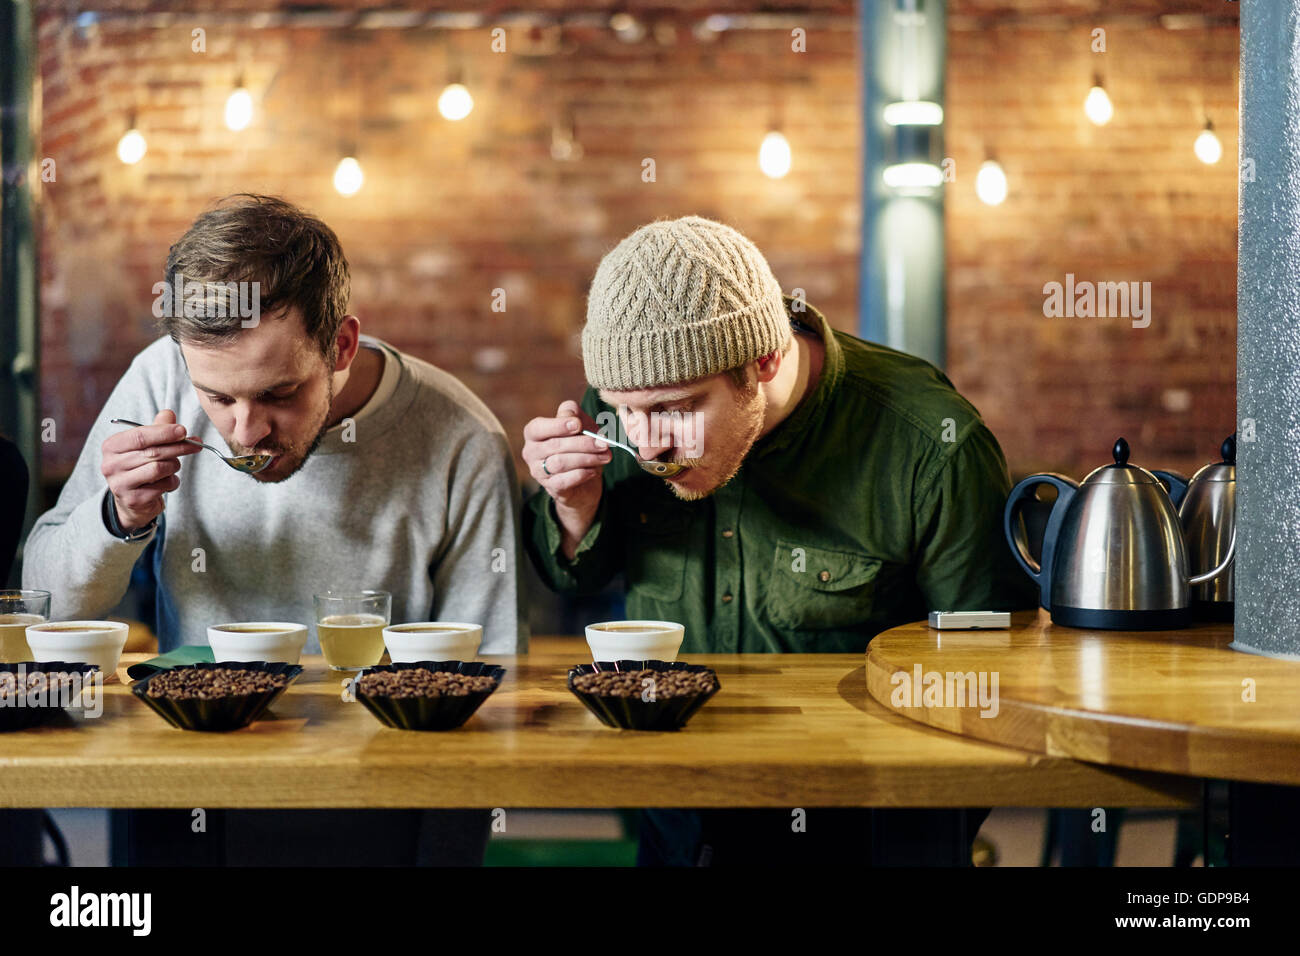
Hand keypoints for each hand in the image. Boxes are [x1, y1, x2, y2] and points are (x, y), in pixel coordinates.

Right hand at [101, 410, 200, 531]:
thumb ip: (156, 428)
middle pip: (152, 452)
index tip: (183, 430)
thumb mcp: (146, 445)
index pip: (140, 436)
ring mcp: (120, 484)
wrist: (133, 499)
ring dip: (174, 466)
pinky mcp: (133, 499)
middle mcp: (111, 465)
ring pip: (159, 469)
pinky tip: (168, 481)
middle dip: (178, 447)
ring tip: (174, 466)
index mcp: (112, 446)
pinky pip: (163, 486)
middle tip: (195, 444)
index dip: (164, 432)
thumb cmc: (140, 466)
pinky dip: (172, 482)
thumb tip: (168, 413)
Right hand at [522, 400, 611, 558]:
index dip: (558, 425)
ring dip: (586, 458)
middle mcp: (531, 452)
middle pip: (554, 445)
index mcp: (534, 433)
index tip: (578, 424)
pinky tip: (594, 470)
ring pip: (559, 463)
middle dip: (582, 443)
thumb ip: (574, 414)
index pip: (538, 428)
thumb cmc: (579, 445)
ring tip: (605, 456)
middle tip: (604, 443)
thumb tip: (573, 417)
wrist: (584, 480)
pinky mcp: (550, 488)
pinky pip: (564, 481)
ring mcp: (538, 472)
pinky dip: (581, 474)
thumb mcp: (580, 425)